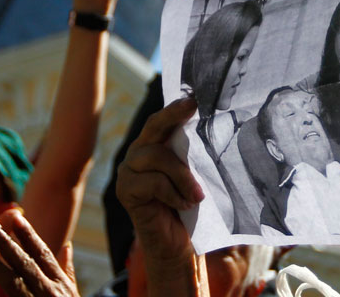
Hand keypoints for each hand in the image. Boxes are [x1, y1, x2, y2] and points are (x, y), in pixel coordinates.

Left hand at [0, 212, 78, 296]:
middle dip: (5, 241)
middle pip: (24, 262)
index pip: (42, 254)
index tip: (16, 217)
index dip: (29, 235)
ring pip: (10, 281)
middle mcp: (48, 292)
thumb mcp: (73, 294)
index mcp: (59, 284)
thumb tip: (66, 246)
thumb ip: (67, 270)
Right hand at [117, 97, 201, 265]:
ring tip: (198, 195)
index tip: (195, 96)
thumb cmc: (190, 205)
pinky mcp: (125, 191)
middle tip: (193, 107)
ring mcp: (129, 171)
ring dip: (182, 175)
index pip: (163, 119)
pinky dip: (173, 193)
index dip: (176, 107)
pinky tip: (183, 205)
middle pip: (153, 126)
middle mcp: (138, 152)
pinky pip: (152, 182)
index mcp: (156, 145)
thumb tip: (214, 128)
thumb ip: (194, 154)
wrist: (176, 244)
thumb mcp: (195, 174)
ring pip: (156, 156)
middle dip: (173, 115)